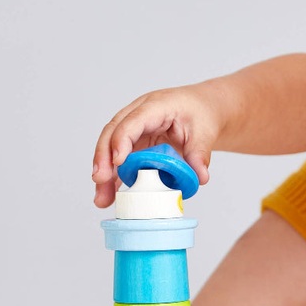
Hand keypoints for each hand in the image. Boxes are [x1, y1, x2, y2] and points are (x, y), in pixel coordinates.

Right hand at [91, 82, 218, 207]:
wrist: (202, 108)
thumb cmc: (200, 112)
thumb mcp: (205, 131)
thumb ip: (200, 154)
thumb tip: (199, 177)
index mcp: (155, 106)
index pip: (132, 121)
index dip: (123, 140)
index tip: (118, 161)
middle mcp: (139, 115)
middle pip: (113, 134)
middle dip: (104, 158)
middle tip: (100, 180)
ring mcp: (135, 130)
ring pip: (112, 149)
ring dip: (106, 174)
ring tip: (102, 199)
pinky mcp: (136, 144)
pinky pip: (122, 161)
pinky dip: (116, 178)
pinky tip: (111, 195)